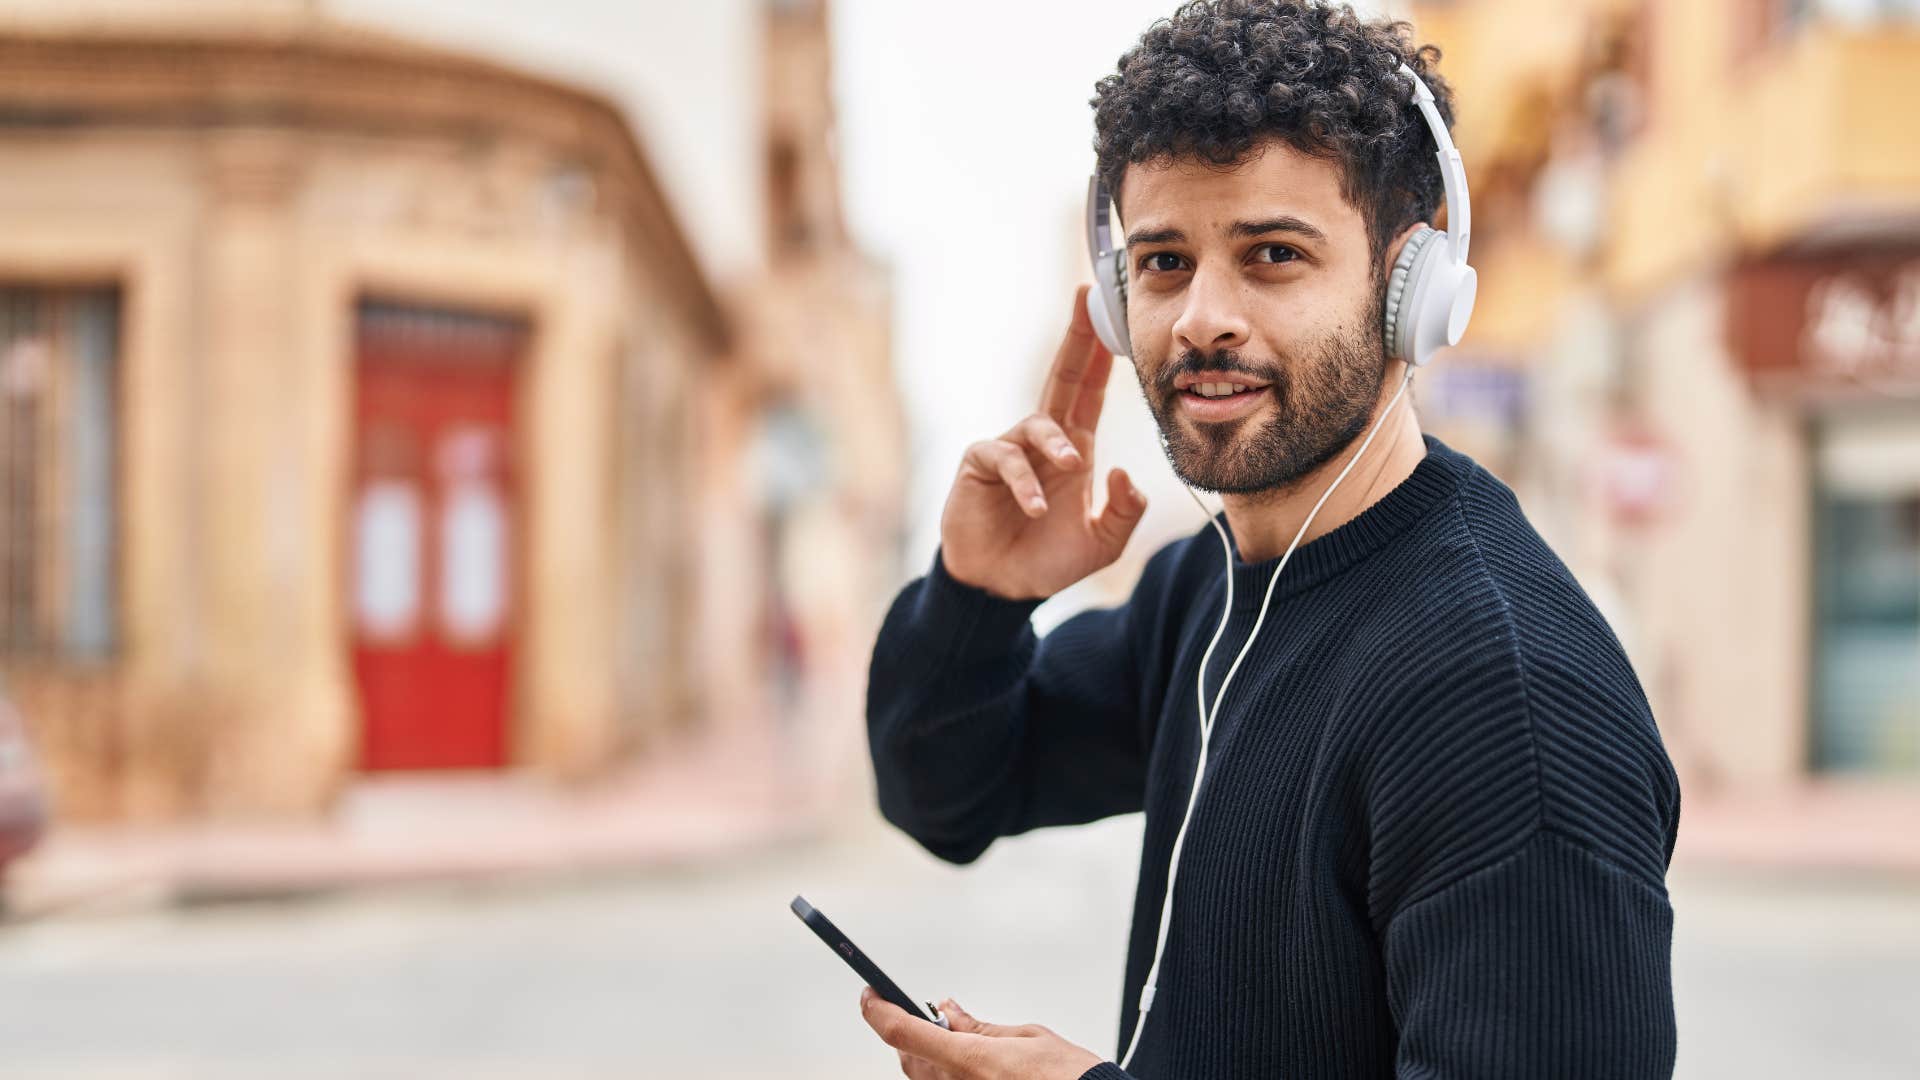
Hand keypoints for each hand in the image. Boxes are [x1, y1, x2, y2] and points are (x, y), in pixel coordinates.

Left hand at [860, 987, 1105, 1079]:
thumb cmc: (1068, 1077)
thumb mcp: (1026, 1038)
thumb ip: (979, 1026)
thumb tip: (948, 1009)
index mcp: (967, 1061)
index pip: (901, 1032)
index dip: (877, 1010)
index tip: (869, 994)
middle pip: (907, 1057)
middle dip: (907, 1031)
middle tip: (922, 1011)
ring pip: (923, 1077)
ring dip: (927, 1054)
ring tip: (953, 1037)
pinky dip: (945, 1072)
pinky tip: (966, 1062)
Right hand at [938, 284, 1147, 599]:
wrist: (1001, 589)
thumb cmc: (1047, 561)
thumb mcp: (1102, 543)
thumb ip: (1124, 512)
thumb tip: (1123, 472)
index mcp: (1073, 450)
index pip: (1090, 392)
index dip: (1101, 355)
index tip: (1113, 316)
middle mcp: (1041, 442)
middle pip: (1061, 378)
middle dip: (1076, 340)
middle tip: (1086, 300)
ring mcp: (1010, 451)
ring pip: (1036, 424)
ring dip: (1055, 442)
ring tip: (1071, 466)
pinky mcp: (980, 466)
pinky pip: (1003, 458)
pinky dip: (1024, 481)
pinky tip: (1036, 507)